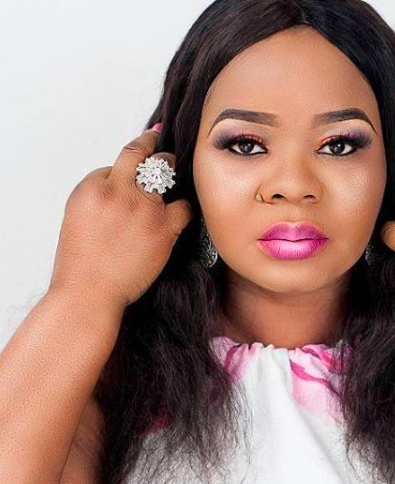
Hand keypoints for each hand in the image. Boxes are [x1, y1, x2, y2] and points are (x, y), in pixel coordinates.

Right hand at [49, 126, 193, 308]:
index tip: (137, 162)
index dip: (127, 167)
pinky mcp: (163, 228)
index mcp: (91, 188)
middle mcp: (117, 192)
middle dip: (152, 147)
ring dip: (170, 171)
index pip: (115, 164)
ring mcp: (142, 208)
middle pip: (141, 155)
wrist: (89, 293)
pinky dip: (184, 206)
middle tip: (160, 146)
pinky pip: (184, 205)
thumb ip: (100, 194)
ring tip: (173, 173)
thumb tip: (124, 181)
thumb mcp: (77, 216)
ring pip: (165, 170)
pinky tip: (179, 211)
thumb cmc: (81, 262)